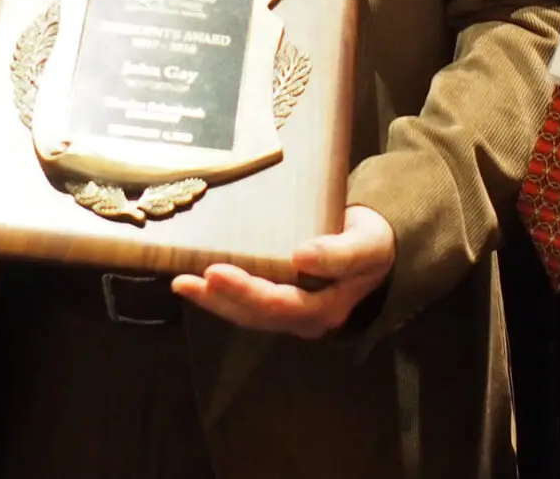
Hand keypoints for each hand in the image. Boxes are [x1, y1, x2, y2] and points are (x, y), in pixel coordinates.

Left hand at [171, 205, 394, 337]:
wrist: (377, 244)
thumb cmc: (373, 242)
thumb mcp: (367, 245)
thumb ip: (339, 254)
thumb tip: (301, 256)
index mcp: (326, 308)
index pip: (279, 305)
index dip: (245, 291)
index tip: (216, 272)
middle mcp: (303, 317)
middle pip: (255, 314)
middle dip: (219, 299)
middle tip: (187, 280)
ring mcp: (290, 311)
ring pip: (246, 312)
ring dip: (213, 299)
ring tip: (181, 283)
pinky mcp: (279, 297)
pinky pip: (247, 301)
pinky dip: (220, 292)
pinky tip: (197, 280)